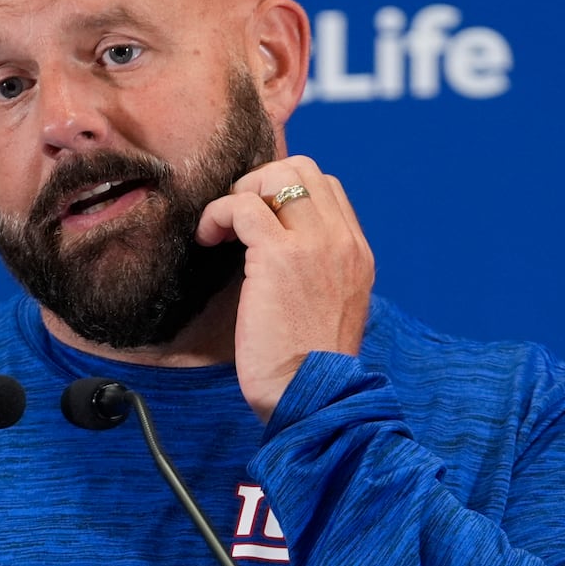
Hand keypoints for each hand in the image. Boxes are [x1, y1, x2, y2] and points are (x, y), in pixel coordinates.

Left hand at [195, 154, 373, 420]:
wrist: (313, 396)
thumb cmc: (309, 368)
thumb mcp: (330, 309)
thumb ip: (317, 274)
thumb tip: (279, 254)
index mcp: (357, 253)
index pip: (326, 188)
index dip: (284, 192)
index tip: (258, 221)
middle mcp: (342, 241)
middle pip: (302, 168)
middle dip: (260, 181)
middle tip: (236, 218)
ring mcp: (314, 245)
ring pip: (274, 175)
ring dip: (238, 193)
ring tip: (222, 229)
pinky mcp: (278, 257)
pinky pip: (242, 206)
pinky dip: (217, 214)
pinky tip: (207, 239)